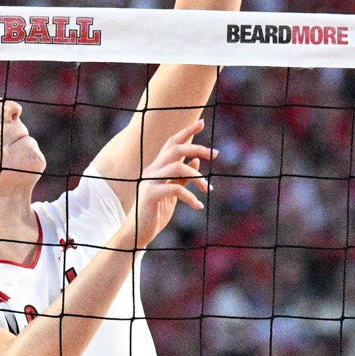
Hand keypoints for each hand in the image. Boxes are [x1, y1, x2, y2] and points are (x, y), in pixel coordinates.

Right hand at [116, 120, 211, 248]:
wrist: (138, 233)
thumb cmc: (155, 213)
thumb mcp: (172, 193)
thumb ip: (182, 178)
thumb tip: (196, 161)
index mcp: (157, 168)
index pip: (172, 143)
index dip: (186, 132)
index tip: (202, 122)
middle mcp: (152, 170)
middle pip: (176, 149)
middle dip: (198, 148)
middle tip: (216, 154)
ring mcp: (150, 182)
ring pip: (178, 167)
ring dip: (198, 177)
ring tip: (208, 190)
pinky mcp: (151, 195)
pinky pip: (176, 189)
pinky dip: (191, 197)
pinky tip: (198, 206)